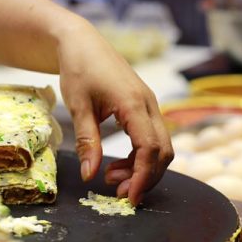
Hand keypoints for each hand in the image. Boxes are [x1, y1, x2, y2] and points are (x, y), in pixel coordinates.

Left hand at [58, 21, 172, 204]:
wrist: (82, 43)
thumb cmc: (78, 70)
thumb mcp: (78, 107)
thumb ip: (87, 142)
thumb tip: (89, 176)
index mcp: (133, 103)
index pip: (150, 148)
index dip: (143, 177)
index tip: (130, 198)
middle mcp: (148, 105)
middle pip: (163, 151)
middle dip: (146, 177)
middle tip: (120, 194)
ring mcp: (148, 106)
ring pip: (160, 146)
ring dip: (141, 168)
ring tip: (112, 179)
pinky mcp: (143, 108)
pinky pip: (151, 138)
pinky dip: (138, 157)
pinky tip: (116, 165)